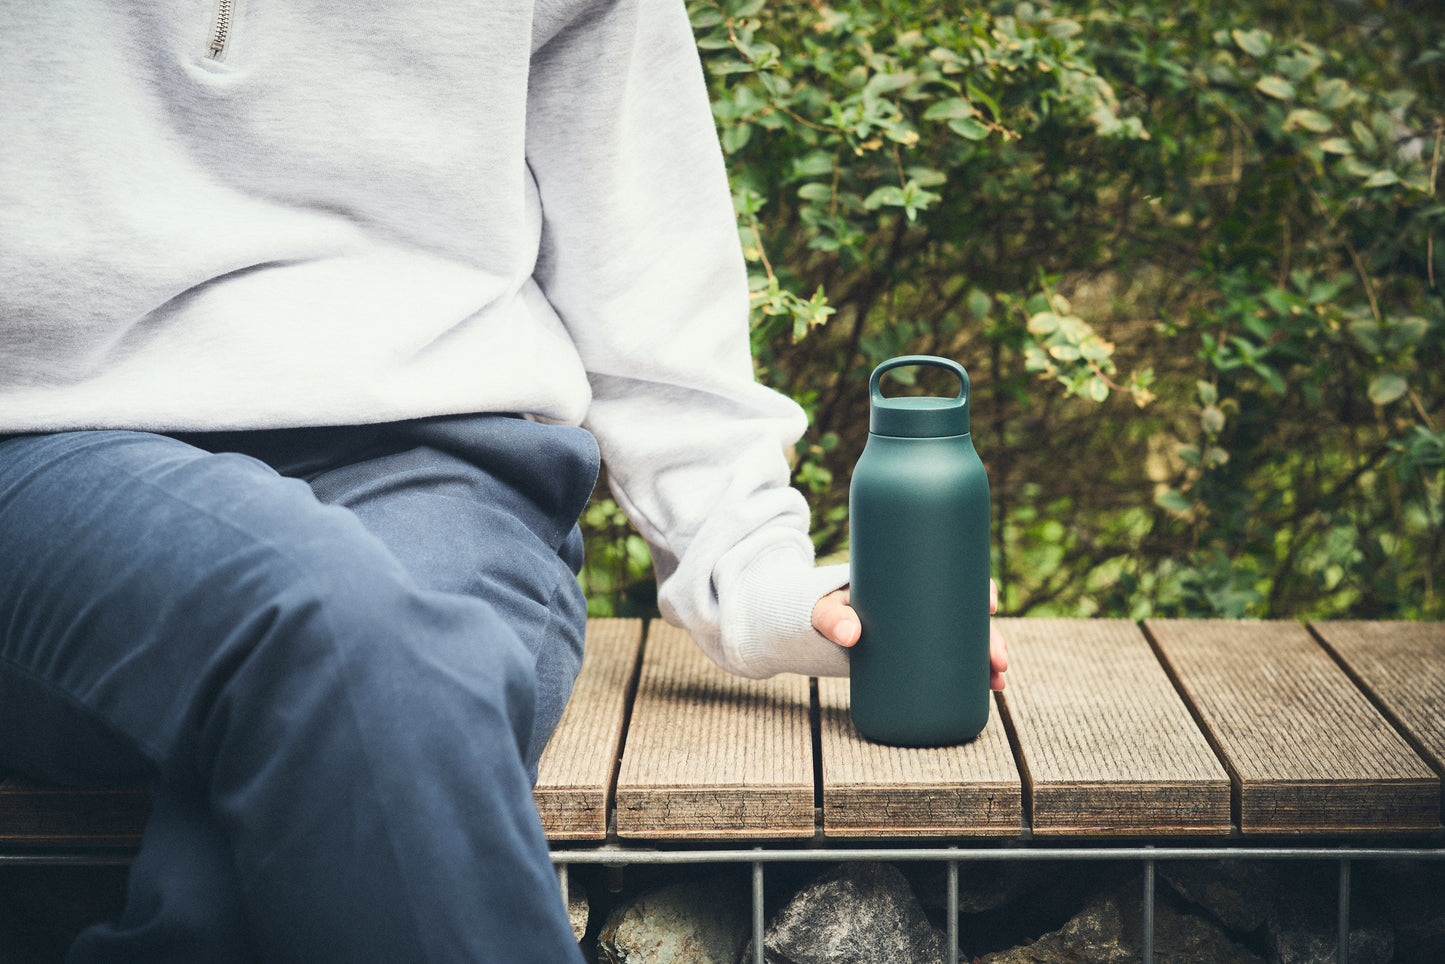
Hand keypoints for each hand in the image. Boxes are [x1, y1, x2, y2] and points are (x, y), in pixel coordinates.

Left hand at [812, 580, 1008, 689]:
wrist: (799, 625)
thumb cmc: (814, 606)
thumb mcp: (822, 606)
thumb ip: (831, 617)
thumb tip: (851, 636)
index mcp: (903, 580)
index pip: (951, 577)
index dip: (977, 588)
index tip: (991, 603)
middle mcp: (915, 606)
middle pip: (964, 616)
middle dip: (990, 637)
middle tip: (999, 661)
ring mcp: (913, 632)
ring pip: (961, 643)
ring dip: (986, 661)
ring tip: (998, 682)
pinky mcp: (906, 656)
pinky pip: (944, 663)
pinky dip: (968, 675)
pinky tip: (989, 689)